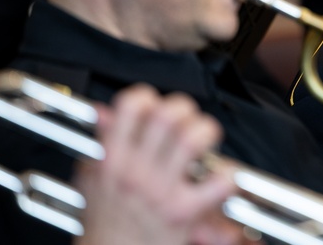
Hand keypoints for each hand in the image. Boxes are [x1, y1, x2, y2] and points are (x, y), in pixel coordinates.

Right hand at [74, 85, 243, 244]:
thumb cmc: (107, 224)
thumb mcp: (93, 179)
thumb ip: (102, 145)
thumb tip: (105, 113)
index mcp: (113, 158)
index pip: (131, 105)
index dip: (149, 98)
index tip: (156, 107)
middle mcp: (136, 171)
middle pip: (168, 115)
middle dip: (185, 111)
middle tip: (188, 123)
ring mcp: (160, 191)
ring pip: (192, 138)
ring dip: (206, 133)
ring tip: (206, 142)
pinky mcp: (183, 212)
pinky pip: (219, 181)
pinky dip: (229, 175)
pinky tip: (223, 176)